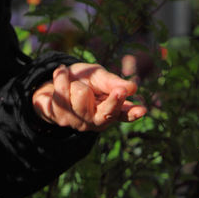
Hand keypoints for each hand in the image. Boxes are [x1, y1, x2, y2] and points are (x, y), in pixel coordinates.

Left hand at [31, 63, 146, 131]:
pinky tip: (61, 75)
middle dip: (114, 101)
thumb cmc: (84, 80)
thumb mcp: (100, 76)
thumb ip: (112, 83)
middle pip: (107, 113)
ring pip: (81, 94)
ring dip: (77, 81)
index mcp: (110, 110)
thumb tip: (132, 89)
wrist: (56, 81)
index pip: (124, 114)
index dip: (133, 113)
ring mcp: (77, 122)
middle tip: (120, 90)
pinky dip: (61, 77)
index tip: (142, 111)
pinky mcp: (59, 118)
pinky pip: (61, 91)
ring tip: (74, 81)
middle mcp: (96, 121)